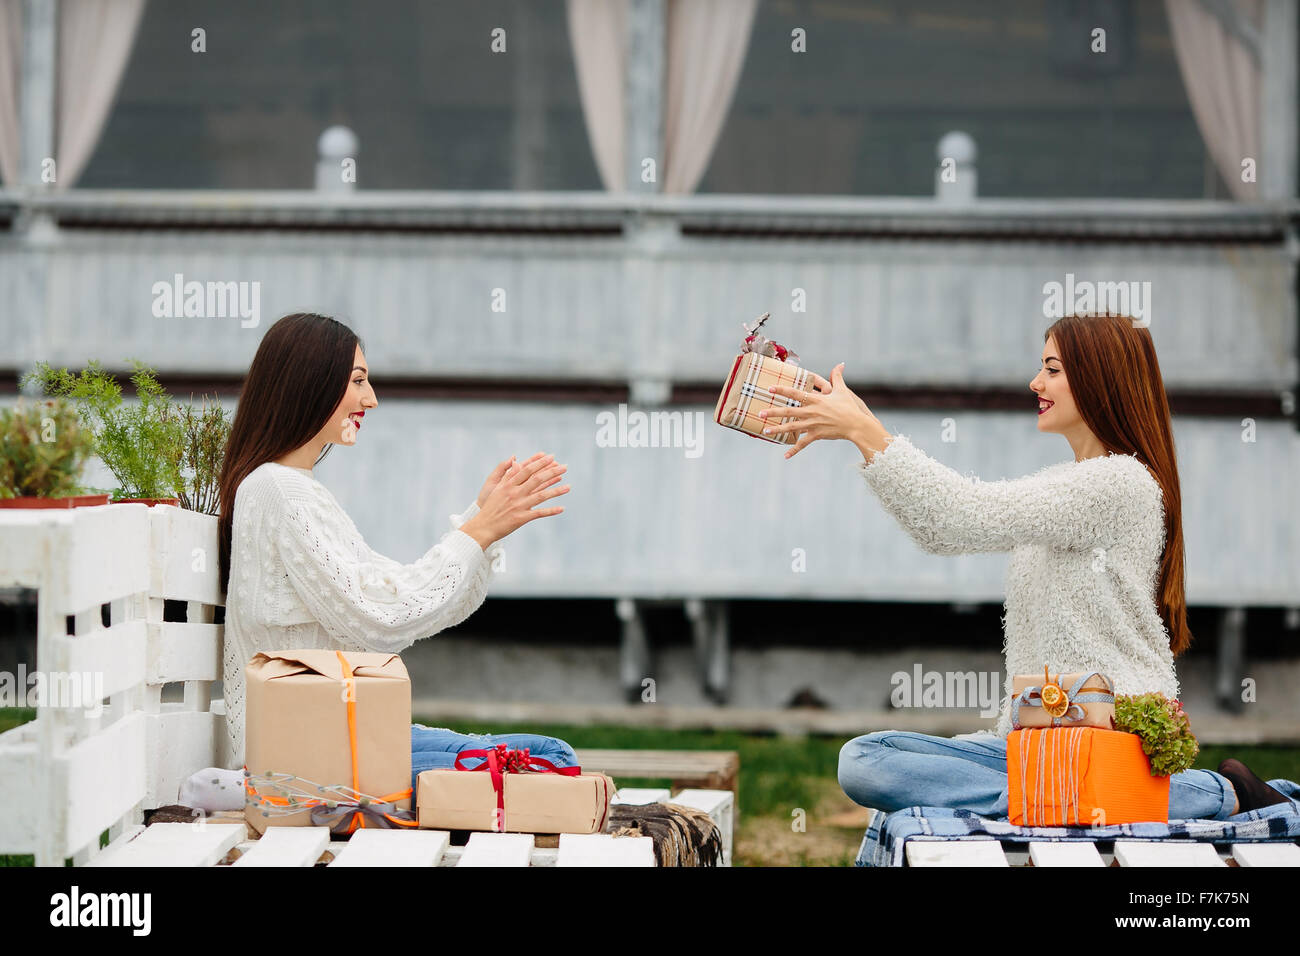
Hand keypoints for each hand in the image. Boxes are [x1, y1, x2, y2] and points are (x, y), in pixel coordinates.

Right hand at [461, 453, 568, 550]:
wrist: (483, 526)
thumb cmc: (490, 507)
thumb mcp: (497, 488)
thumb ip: (508, 474)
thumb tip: (515, 460)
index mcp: (509, 484)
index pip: (527, 470)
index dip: (540, 462)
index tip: (551, 457)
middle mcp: (515, 493)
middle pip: (537, 479)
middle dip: (552, 472)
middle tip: (565, 467)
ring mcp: (519, 505)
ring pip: (541, 496)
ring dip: (556, 491)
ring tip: (569, 487)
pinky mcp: (522, 518)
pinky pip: (539, 513)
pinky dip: (551, 511)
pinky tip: (562, 508)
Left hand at [758, 363, 890, 460]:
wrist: (857, 425)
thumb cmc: (849, 407)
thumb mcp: (842, 390)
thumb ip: (837, 377)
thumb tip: (840, 364)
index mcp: (816, 400)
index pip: (795, 393)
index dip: (782, 390)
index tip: (769, 389)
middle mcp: (812, 412)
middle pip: (789, 411)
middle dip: (773, 412)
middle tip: (760, 412)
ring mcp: (813, 424)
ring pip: (792, 428)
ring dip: (777, 430)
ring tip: (765, 431)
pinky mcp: (817, 435)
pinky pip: (803, 443)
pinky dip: (794, 449)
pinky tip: (785, 455)